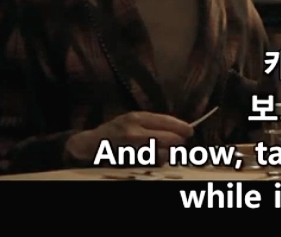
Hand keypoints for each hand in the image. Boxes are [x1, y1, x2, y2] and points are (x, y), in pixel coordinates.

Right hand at [65, 111, 193, 164]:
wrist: (90, 143)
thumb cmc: (116, 132)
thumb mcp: (134, 122)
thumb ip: (153, 125)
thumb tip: (179, 130)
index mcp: (137, 117)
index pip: (165, 121)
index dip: (180, 127)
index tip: (190, 131)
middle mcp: (134, 129)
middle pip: (166, 138)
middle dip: (177, 142)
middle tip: (181, 143)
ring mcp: (130, 145)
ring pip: (160, 152)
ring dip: (167, 153)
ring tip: (167, 151)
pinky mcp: (127, 159)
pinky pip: (149, 162)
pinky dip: (155, 161)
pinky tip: (154, 158)